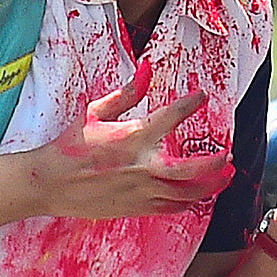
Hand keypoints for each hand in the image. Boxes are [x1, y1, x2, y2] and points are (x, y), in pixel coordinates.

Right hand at [33, 60, 231, 218]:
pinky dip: (188, 202)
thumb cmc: (70, 145)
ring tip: (225, 178)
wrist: (47, 183)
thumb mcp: (95, 112)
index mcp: (132, 138)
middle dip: (215, 164)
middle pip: (191, 170)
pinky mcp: (135, 208)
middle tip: (229, 156)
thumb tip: (147, 68)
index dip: (190, 104)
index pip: (171, 117)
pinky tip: (197, 196)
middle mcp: (141, 167)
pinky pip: (170, 208)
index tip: (202, 96)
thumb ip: (127, 93)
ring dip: (210, 186)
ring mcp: (140, 191)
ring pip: (186, 194)